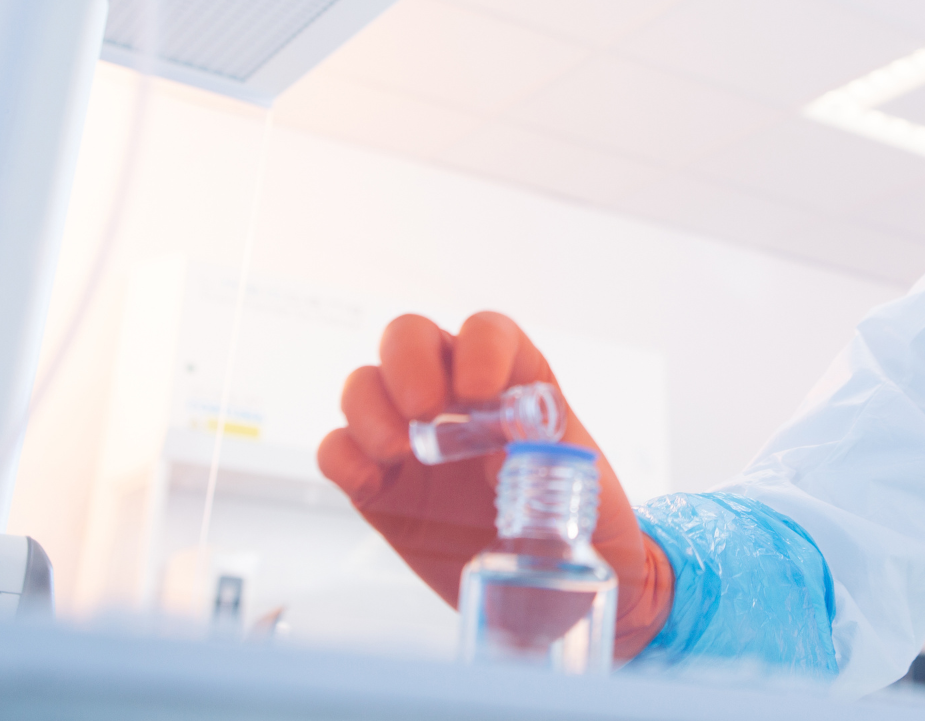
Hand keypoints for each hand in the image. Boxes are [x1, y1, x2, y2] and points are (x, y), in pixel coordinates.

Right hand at [316, 312, 671, 660]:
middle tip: (426, 408)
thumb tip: (508, 440)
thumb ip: (550, 454)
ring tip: (398, 452)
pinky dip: (343, 458)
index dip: (480, 348)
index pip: (487, 333)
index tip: (482, 390)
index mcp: (514, 381)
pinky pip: (339, 453)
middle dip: (408, 361)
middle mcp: (454, 397)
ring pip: (363, 387)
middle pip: (408, 338)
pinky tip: (369, 482)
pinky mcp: (379, 486)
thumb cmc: (584, 523)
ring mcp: (411, 439)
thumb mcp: (582, 484)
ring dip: (370, 409)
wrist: (561, 591)